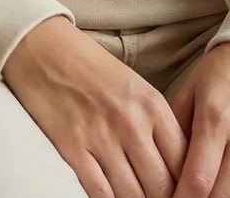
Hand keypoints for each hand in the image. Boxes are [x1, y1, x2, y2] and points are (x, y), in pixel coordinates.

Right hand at [3, 15, 189, 196]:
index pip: (183, 161)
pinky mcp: (73, 148)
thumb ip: (156, 125)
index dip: (186, 185)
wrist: (44, 47)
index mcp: (152, 104)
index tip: (180, 193)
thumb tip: (174, 167)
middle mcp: (131, 122)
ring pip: (133, 195)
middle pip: (161, 185)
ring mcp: (102, 137)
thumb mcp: (135, 87)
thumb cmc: (91, 68)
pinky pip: (100, 193)